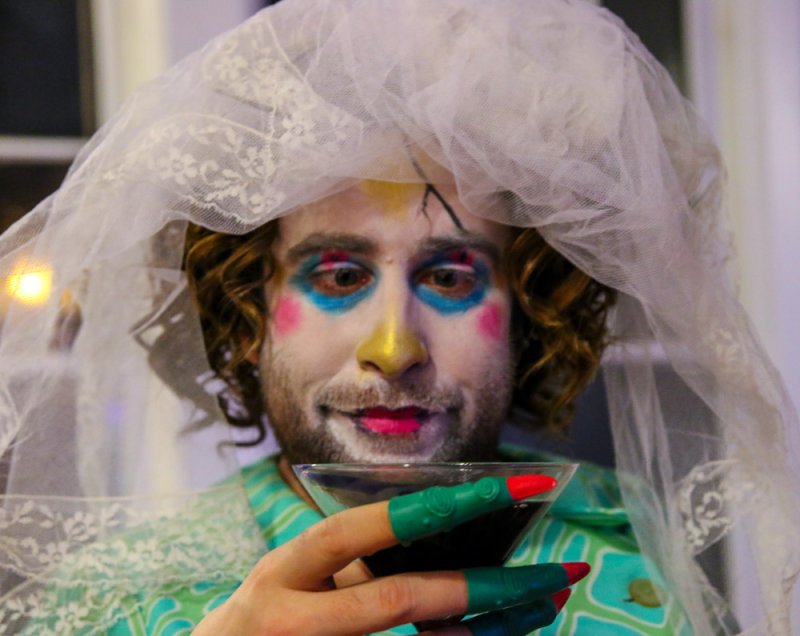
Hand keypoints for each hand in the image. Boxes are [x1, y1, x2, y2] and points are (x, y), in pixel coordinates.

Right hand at [193, 475, 587, 634]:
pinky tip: (501, 634)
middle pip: (399, 602)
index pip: (354, 533)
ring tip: (548, 601)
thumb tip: (436, 527)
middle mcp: (295, 619)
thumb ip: (345, 557)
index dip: (422, 511)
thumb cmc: (264, 615)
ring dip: (494, 629)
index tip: (493, 490)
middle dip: (485, 588)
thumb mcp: (288, 576)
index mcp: (282, 572)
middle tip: (556, 569)